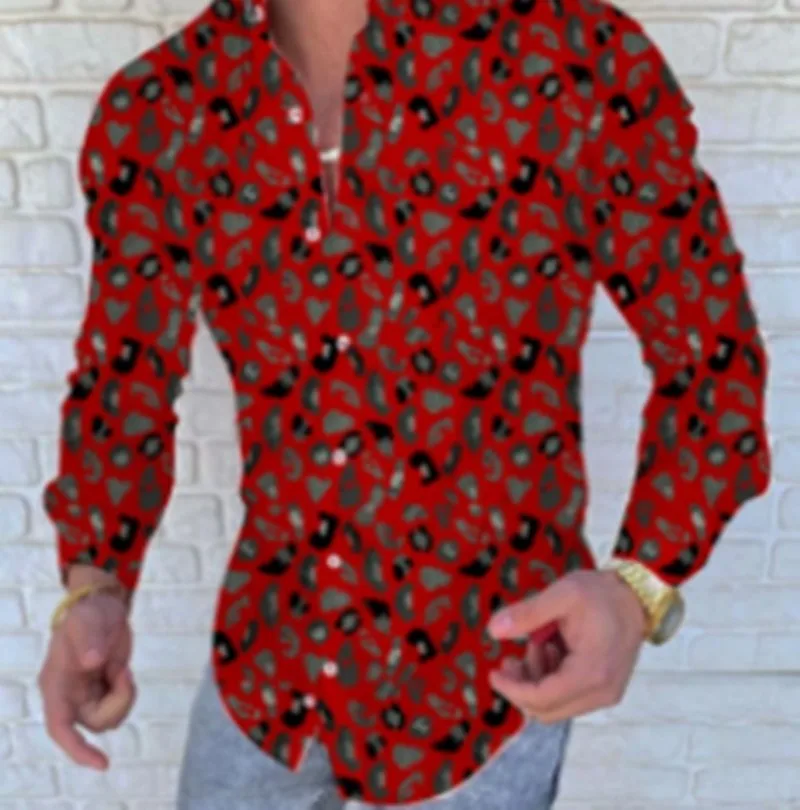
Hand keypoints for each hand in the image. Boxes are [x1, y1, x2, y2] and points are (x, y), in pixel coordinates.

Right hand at [38, 566, 134, 768]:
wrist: (102, 606)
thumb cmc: (88, 613)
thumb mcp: (87, 622)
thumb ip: (88, 641)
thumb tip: (92, 662)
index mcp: (56, 685)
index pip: (60, 727)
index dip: (78, 749)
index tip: (103, 764)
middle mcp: (69, 696)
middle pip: (96, 723)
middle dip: (118, 702)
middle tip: (124, 672)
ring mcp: (86, 696)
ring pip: (111, 718)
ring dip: (124, 696)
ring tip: (121, 668)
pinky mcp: (104, 691)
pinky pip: (120, 706)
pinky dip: (128, 692)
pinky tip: (123, 670)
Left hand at [486, 569, 647, 723]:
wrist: (638, 597)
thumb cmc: (602, 594)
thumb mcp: (562, 594)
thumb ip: (527, 613)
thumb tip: (493, 630)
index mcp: (590, 673)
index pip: (541, 699)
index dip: (512, 690)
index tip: (493, 673)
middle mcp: (601, 693)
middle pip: (547, 710)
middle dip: (522, 687)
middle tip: (510, 660)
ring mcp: (605, 694)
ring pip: (556, 705)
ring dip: (537, 680)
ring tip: (537, 644)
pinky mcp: (604, 689)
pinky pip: (568, 696)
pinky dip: (551, 678)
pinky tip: (551, 649)